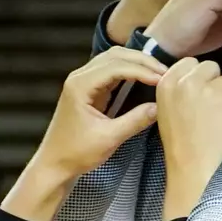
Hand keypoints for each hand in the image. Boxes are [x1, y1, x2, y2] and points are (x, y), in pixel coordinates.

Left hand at [2, 48, 163, 220]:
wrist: (55, 164)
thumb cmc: (77, 153)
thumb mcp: (109, 138)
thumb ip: (135, 121)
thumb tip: (159, 107)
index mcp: (81, 85)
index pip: (117, 67)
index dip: (143, 71)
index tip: (164, 79)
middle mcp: (80, 77)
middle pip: (115, 56)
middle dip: (142, 62)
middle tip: (166, 73)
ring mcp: (83, 82)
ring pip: (113, 60)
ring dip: (137, 63)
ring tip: (159, 73)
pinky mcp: (88, 90)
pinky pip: (111, 71)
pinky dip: (129, 71)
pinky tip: (144, 78)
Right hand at [156, 59, 221, 218]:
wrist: (195, 171)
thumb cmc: (182, 148)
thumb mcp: (168, 113)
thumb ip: (179, 91)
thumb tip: (200, 79)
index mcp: (166, 85)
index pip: (189, 63)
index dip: (200, 77)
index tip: (202, 93)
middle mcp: (186, 82)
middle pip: (211, 67)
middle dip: (215, 83)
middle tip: (213, 107)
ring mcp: (209, 89)